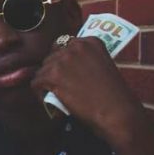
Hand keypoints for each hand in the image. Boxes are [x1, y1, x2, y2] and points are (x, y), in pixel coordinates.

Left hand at [31, 35, 145, 147]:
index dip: (62, 60)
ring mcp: (63, 60)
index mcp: (90, 42)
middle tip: (59, 86)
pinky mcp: (53, 76)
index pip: (64, 45)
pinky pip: (36, 83)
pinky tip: (48, 100)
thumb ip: (84, 61)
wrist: (118, 112)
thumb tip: (64, 67)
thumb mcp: (102, 66)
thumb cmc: (114, 95)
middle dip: (52, 71)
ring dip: (46, 82)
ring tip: (54, 95)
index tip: (65, 73)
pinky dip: (39, 93)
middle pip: (51, 57)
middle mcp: (75, 47)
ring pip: (42, 70)